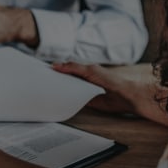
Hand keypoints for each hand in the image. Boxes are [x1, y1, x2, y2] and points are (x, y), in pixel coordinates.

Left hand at [53, 62, 167, 126]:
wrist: (128, 96)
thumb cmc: (114, 99)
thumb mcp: (92, 100)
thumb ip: (81, 97)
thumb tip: (66, 98)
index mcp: (86, 83)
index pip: (69, 79)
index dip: (58, 78)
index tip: (46, 79)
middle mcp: (87, 76)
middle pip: (67, 72)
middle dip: (54, 73)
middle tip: (38, 74)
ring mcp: (89, 71)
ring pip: (69, 68)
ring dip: (56, 69)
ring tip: (42, 71)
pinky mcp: (91, 70)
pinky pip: (75, 67)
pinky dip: (64, 67)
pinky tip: (54, 67)